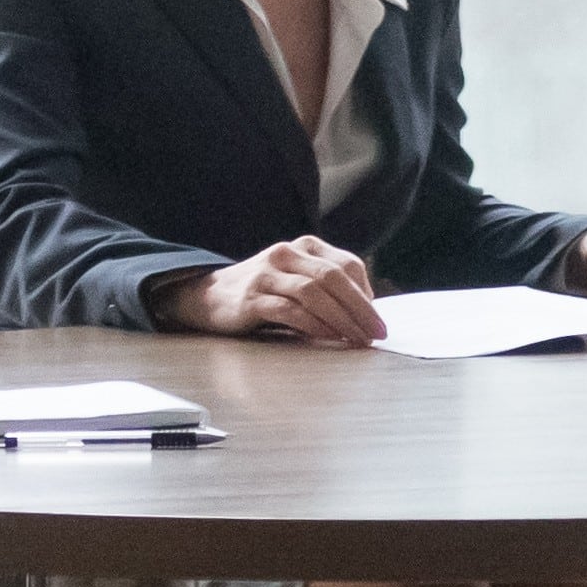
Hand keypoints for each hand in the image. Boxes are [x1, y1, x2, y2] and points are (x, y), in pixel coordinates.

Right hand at [159, 237, 385, 345]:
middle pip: (333, 278)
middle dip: (360, 309)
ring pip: (313, 293)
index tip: (377, 321)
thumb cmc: (264, 292)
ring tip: (356, 340)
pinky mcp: (251, 298)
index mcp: (305, 246)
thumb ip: (328, 289)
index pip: (347, 265)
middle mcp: (286, 254)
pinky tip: (327, 338)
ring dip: (340, 319)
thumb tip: (367, 315)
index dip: (366, 294)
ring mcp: (267, 274)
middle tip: (377, 334)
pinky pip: (289, 310)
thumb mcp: (297, 280)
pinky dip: (313, 325)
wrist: (209, 296)